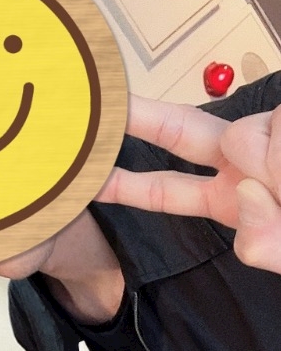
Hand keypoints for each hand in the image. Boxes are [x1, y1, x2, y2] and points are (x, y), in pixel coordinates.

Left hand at [97, 96, 280, 274]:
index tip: (90, 178)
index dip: (127, 185)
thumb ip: (265, 243)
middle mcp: (239, 163)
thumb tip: (246, 193)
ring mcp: (262, 133)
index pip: (166, 191)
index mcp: (228, 200)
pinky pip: (274, 128)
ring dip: (269, 163)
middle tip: (103, 107)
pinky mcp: (279, 115)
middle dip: (140, 117)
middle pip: (180, 132)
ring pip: (237, 139)